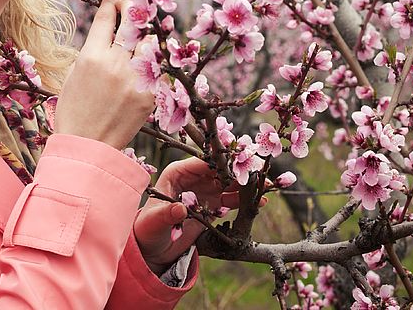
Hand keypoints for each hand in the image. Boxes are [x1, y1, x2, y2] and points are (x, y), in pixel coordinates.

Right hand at [53, 0, 154, 149]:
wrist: (87, 147)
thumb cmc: (75, 111)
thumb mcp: (73, 75)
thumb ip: (92, 51)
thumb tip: (108, 32)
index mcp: (91, 57)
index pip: (106, 17)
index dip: (111, 3)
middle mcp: (115, 63)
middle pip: (132, 22)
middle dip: (132, 8)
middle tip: (130, 6)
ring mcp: (135, 79)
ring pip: (150, 41)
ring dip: (146, 32)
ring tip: (143, 32)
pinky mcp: (150, 94)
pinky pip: (157, 67)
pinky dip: (153, 60)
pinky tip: (148, 58)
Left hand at [133, 156, 270, 274]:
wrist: (153, 248)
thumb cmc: (148, 230)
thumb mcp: (155, 223)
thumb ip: (167, 215)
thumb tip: (180, 208)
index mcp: (177, 173)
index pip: (202, 163)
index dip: (220, 163)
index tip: (237, 165)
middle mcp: (193, 178)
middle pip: (220, 170)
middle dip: (239, 171)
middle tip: (257, 174)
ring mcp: (205, 190)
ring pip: (229, 183)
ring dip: (246, 185)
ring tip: (264, 186)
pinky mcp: (213, 205)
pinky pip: (232, 199)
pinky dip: (245, 199)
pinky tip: (259, 201)